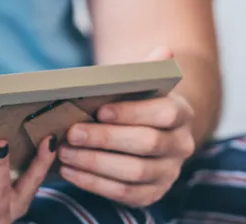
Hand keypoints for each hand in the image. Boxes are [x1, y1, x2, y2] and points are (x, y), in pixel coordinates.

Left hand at [57, 47, 195, 207]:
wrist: (144, 131)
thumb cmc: (132, 103)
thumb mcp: (138, 85)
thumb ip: (147, 70)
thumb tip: (164, 50)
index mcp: (182, 113)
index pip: (164, 113)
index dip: (131, 112)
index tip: (99, 110)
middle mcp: (181, 146)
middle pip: (146, 144)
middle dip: (105, 139)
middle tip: (71, 133)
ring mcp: (168, 173)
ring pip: (134, 172)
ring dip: (95, 163)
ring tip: (64, 152)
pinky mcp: (151, 194)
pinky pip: (123, 193)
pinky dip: (93, 183)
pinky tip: (69, 171)